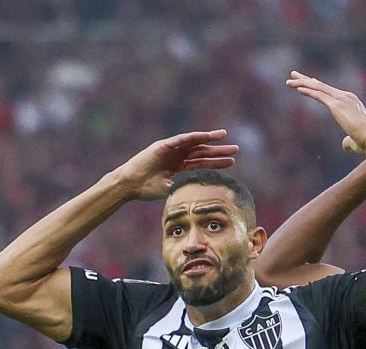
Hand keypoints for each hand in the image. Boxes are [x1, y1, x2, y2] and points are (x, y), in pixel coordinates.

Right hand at [110, 130, 239, 201]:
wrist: (129, 185)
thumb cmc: (146, 189)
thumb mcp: (169, 190)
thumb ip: (181, 188)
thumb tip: (193, 196)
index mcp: (178, 166)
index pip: (201, 162)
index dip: (217, 162)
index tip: (232, 162)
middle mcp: (176, 156)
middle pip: (202, 152)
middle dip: (218, 151)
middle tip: (236, 150)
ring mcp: (170, 149)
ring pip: (194, 143)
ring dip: (209, 139)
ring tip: (224, 136)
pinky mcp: (163, 145)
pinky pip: (181, 140)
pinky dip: (193, 137)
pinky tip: (206, 136)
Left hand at [288, 72, 365, 153]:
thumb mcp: (355, 140)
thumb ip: (348, 141)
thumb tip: (344, 145)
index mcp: (352, 101)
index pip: (330, 91)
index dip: (317, 86)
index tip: (307, 82)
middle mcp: (346, 96)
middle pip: (322, 86)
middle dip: (306, 80)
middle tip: (293, 75)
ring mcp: (342, 99)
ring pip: (318, 88)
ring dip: (302, 84)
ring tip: (289, 82)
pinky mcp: (336, 105)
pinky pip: (318, 95)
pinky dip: (307, 91)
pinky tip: (297, 88)